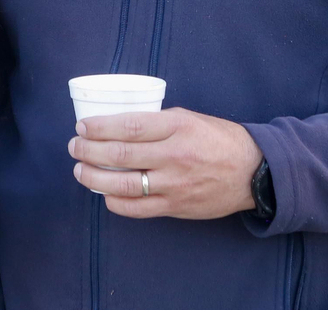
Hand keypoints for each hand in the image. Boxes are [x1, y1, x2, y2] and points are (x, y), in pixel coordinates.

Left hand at [68, 108, 262, 219]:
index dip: (99, 127)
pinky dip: (114, 202)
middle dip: (88, 150)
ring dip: (93, 177)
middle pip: (119, 155)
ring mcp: (174, 184)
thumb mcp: (190, 118)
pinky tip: (104, 193)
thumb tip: (120, 125)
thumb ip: (157, 122)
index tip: (82, 126)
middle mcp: (174, 156)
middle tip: (73, 146)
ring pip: (122, 184)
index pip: (129, 125)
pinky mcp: (175, 207)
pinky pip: (136, 208)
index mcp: (178, 127)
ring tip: (79, 170)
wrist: (253, 172)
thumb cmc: (219, 139)